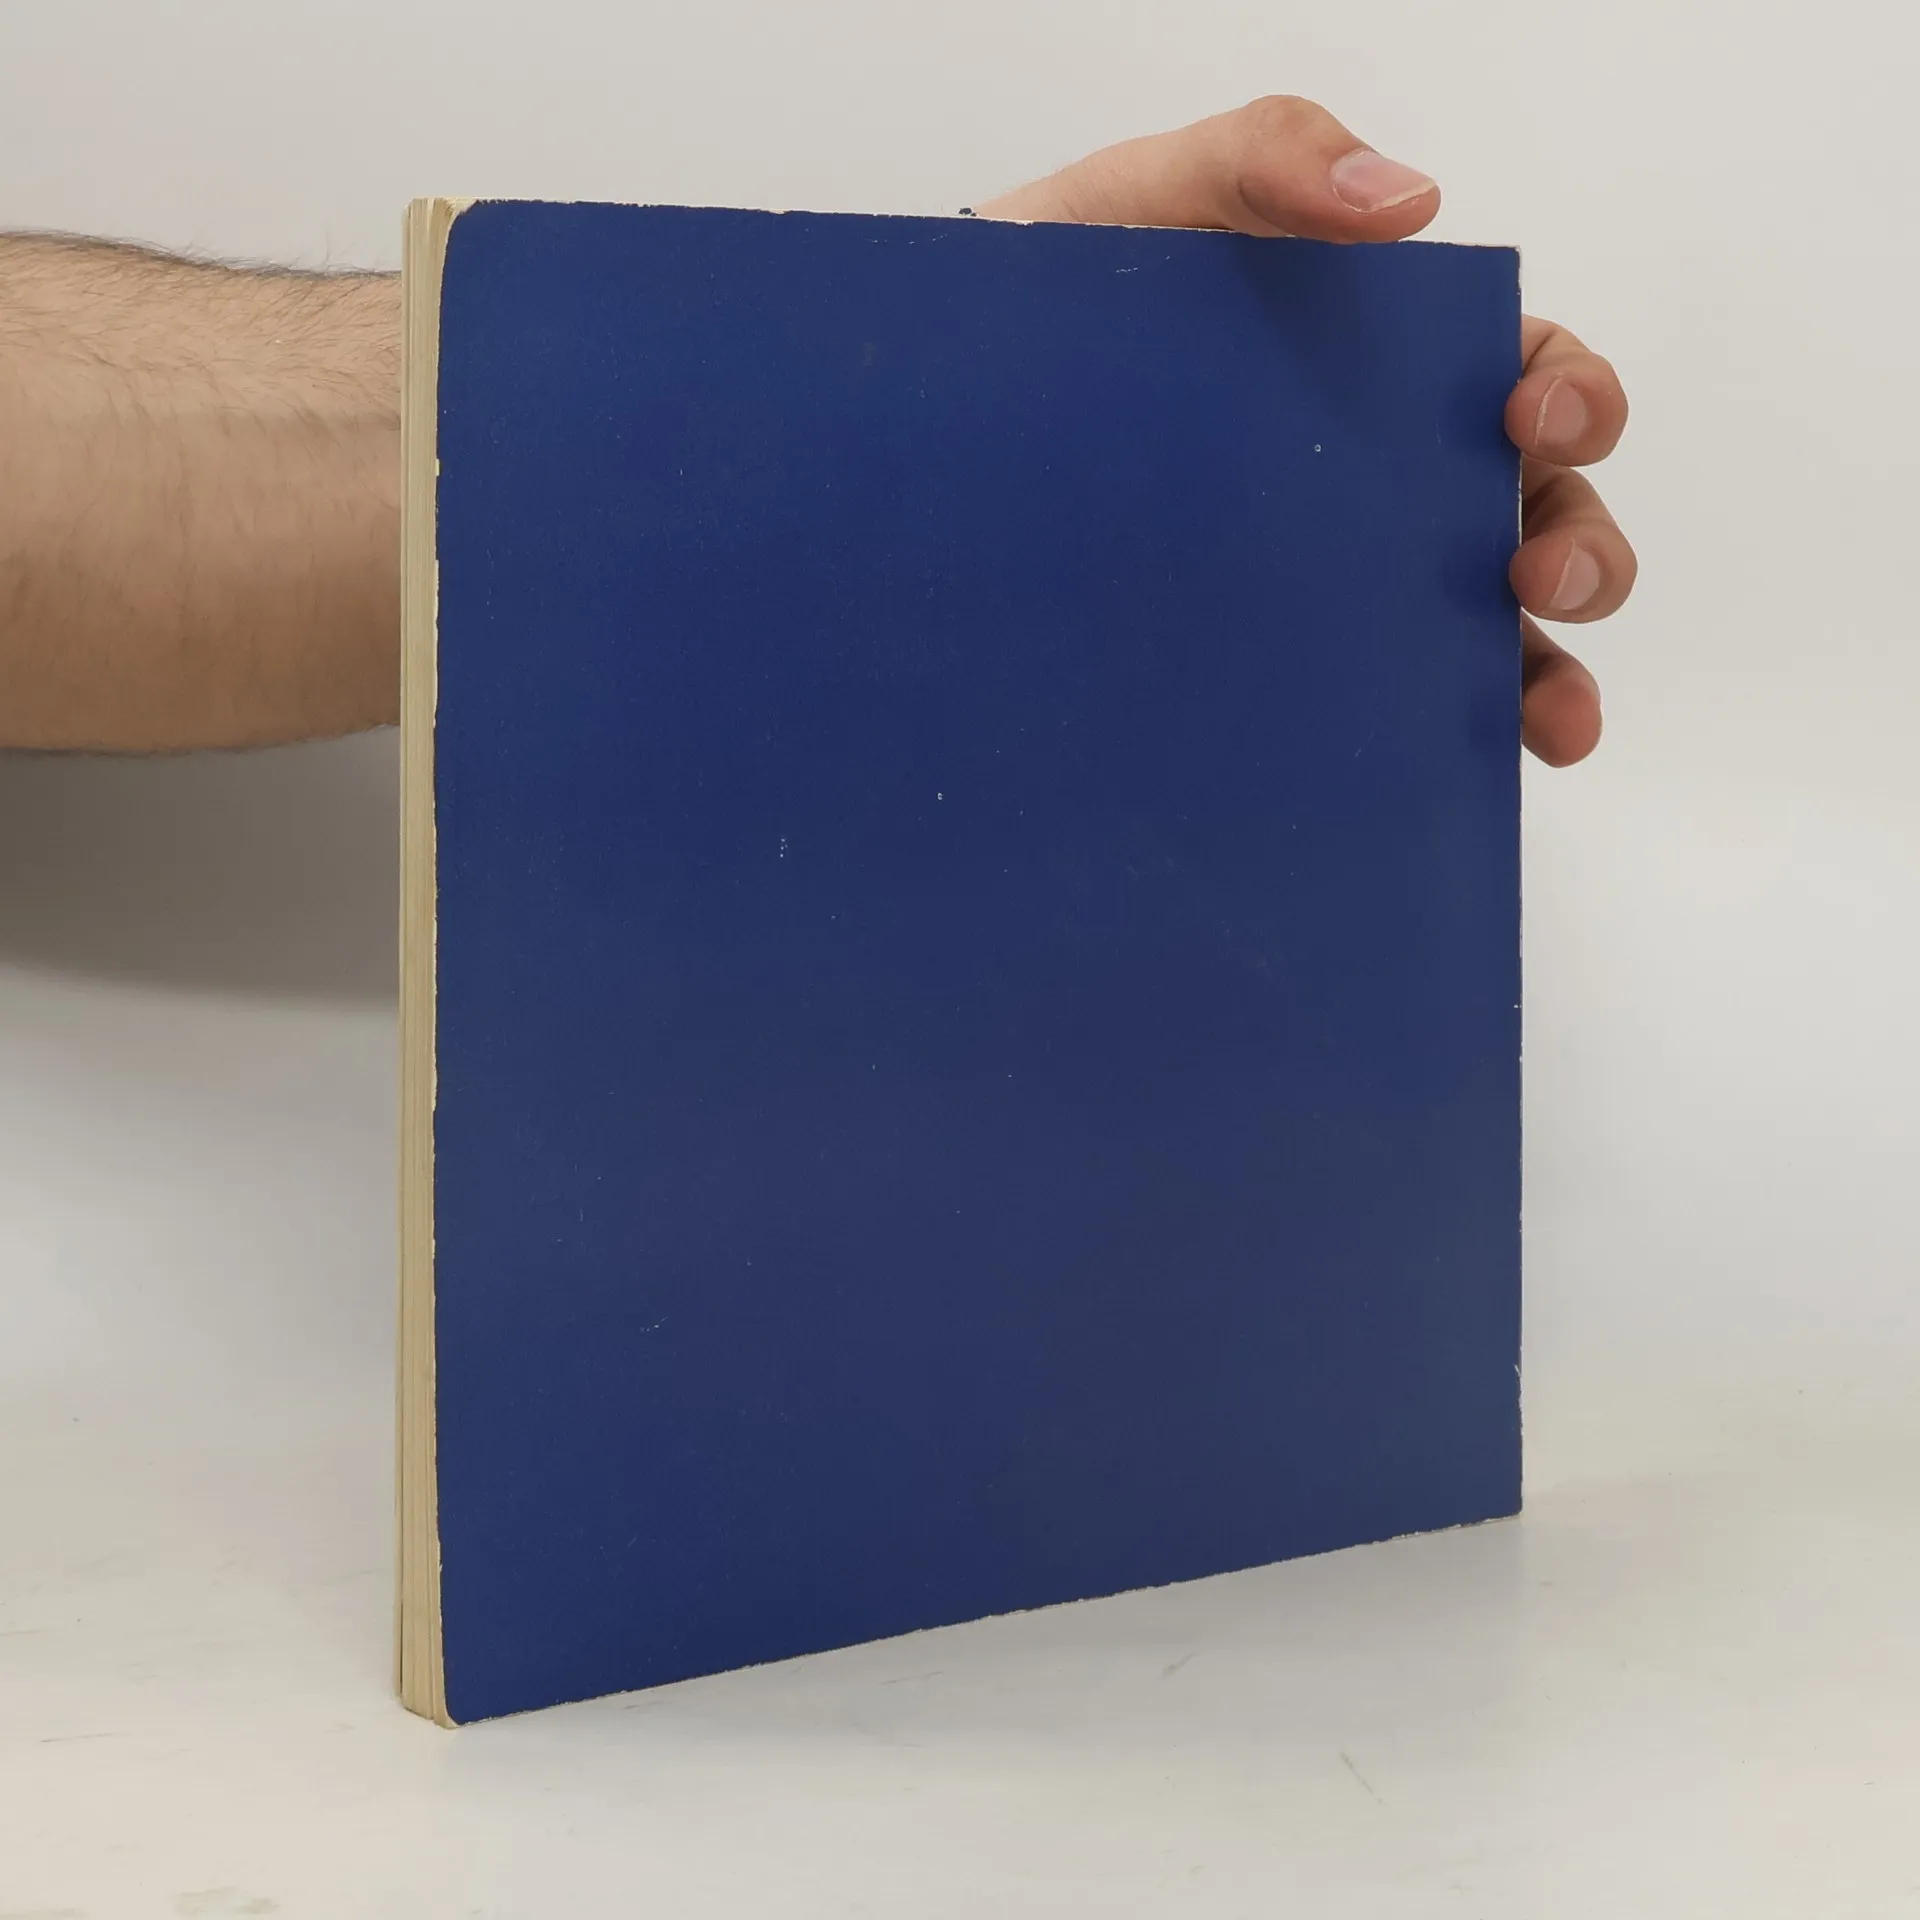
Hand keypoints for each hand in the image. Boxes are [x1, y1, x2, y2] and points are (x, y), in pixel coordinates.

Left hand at [981, 98, 1629, 767]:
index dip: (1571, 396)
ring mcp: (1345, 583)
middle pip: (1541, 515)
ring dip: (1550, 673)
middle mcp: (1391, 483)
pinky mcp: (1287, 663)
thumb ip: (1267, 158)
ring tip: (1553, 714)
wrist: (949, 414)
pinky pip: (1394, 710)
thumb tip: (1407, 202)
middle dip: (1580, 550)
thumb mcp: (1156, 196)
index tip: (1537, 419)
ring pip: (1495, 632)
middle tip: (1541, 576)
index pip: (1528, 377)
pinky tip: (1469, 765)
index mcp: (1395, 367)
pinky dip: (1457, 738)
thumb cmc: (1067, 293)